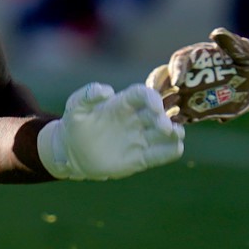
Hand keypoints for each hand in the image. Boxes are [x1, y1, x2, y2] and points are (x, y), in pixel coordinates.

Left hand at [36, 82, 183, 180]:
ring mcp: (139, 138)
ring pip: (164, 134)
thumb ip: (87, 95)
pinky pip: (160, 154)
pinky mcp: (140, 158)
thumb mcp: (75, 107)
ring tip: (177, 134)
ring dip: (174, 132)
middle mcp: (135, 119)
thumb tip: (106, 90)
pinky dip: (171, 151)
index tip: (156, 107)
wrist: (72, 152)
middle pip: (157, 114)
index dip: (151, 98)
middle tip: (164, 127)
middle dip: (164, 118)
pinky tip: (176, 148)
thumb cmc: (75, 125)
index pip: (142, 95)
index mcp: (121, 104)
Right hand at [146, 27, 248, 123]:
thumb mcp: (245, 51)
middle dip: (156, 88)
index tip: (178, 81)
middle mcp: (186, 75)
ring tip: (159, 119)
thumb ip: (231, 43)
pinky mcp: (193, 110)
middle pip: (163, 79)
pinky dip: (172, 123)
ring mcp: (188, 94)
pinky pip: (178, 117)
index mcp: (195, 57)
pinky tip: (169, 131)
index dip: (177, 69)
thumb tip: (216, 33)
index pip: (180, 60)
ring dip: (161, 109)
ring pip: (167, 100)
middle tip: (153, 98)